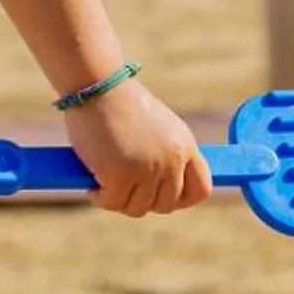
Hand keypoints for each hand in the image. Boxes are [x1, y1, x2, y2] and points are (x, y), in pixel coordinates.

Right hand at [62, 77, 211, 216]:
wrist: (97, 86)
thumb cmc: (118, 101)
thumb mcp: (155, 127)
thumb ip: (163, 153)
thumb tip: (157, 188)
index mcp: (184, 145)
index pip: (200, 188)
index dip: (181, 199)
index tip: (161, 198)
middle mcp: (172, 160)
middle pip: (166, 204)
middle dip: (143, 201)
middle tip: (123, 189)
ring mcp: (148, 169)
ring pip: (137, 208)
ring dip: (118, 199)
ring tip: (103, 182)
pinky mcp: (121, 176)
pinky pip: (113, 202)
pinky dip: (99, 197)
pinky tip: (92, 184)